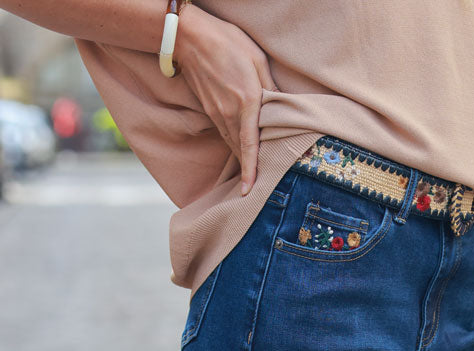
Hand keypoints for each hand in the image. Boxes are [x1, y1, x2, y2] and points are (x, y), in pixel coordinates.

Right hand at [176, 5, 274, 195]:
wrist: (190, 37)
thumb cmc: (228, 43)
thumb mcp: (258, 60)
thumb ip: (271, 87)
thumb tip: (283, 106)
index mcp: (245, 103)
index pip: (250, 145)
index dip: (250, 170)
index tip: (248, 191)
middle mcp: (229, 114)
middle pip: (241, 150)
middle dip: (249, 168)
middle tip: (261, 184)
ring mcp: (217, 113)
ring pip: (232, 144)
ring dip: (242, 157)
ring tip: (252, 171)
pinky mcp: (210, 110)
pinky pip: (225, 133)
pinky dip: (234, 143)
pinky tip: (241, 146)